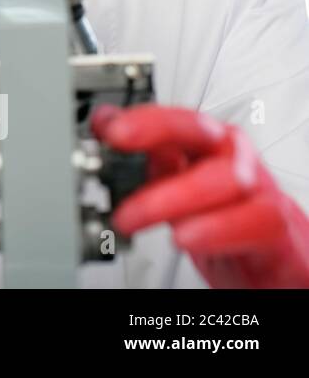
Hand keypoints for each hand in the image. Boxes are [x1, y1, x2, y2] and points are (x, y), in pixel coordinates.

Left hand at [92, 103, 308, 287]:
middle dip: (157, 130)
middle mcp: (238, 164)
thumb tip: (106, 127)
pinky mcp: (281, 235)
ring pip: (229, 177)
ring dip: (176, 194)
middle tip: (116, 144)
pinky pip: (259, 221)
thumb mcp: (180, 192)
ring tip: (135, 215)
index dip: (142, 117)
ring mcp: (262, 196)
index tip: (107, 125)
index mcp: (210, 151)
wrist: (277, 270)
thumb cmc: (227, 227)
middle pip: (204, 133)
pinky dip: (218, 228)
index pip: (178, 119)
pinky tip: (185, 238)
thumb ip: (150, 163)